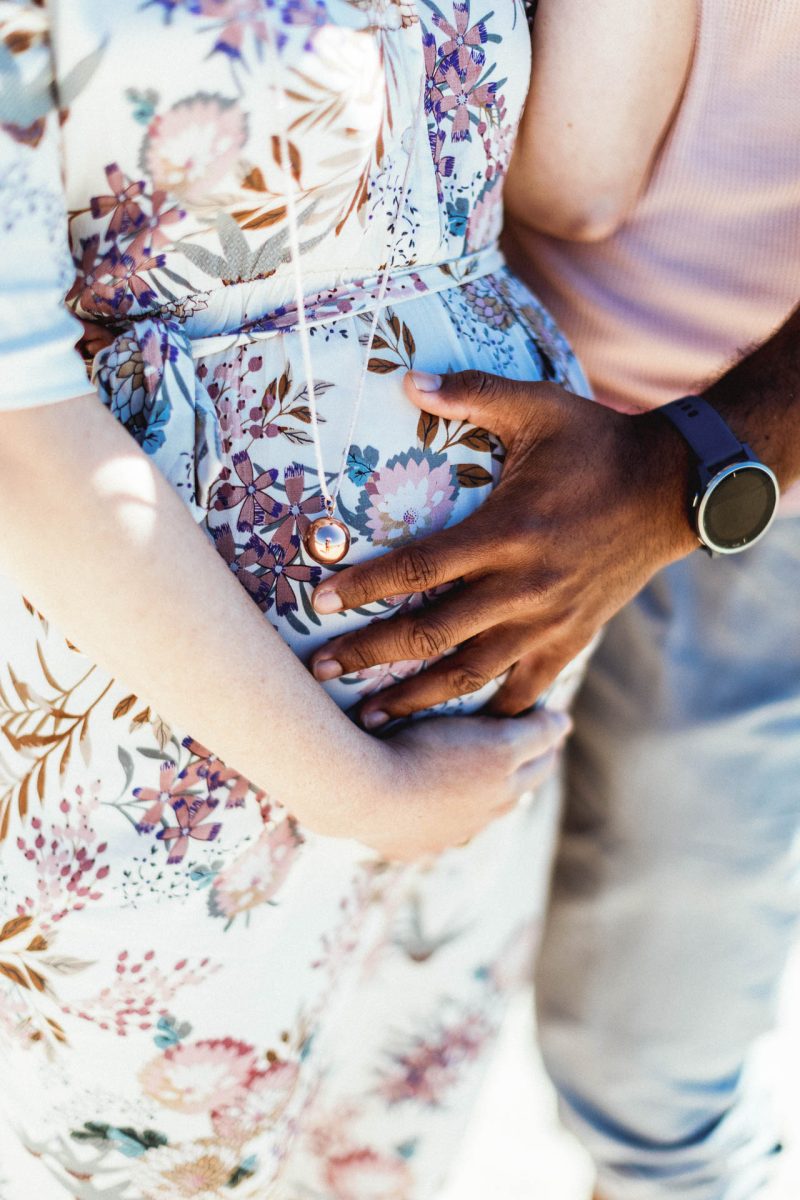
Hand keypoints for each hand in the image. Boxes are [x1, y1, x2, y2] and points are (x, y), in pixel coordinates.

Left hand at [310, 370, 696, 719]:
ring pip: (470, 673)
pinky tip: (457, 729)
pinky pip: (525, 689)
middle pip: (430, 633)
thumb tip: (408, 377)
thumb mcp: (539, 407)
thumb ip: (473, 391)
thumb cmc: (598, 443)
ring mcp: (548, 620)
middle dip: (370, 654)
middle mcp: (522, 586)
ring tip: (370, 716)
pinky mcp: (572, 639)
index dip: (364, 586)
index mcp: (506, 532)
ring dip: (416, 697)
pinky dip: (489, 712)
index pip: (418, 567)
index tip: (319, 599)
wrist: (674, 488)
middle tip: (321, 670)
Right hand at [349, 707, 570, 860]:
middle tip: (512, 750)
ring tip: (464, 780)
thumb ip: (535, 733)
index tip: (545, 723)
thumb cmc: (427, 754)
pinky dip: (428, 819)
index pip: (539, 765)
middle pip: (507, 796)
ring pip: (466, 818)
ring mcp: (440, 839)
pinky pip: (424, 834)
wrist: (363, 792)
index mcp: (503, 794)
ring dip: (469, 801)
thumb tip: (566, 724)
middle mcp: (478, 822)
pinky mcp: (405, 848)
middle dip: (514, 774)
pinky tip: (418, 806)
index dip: (545, 742)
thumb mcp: (496, 740)